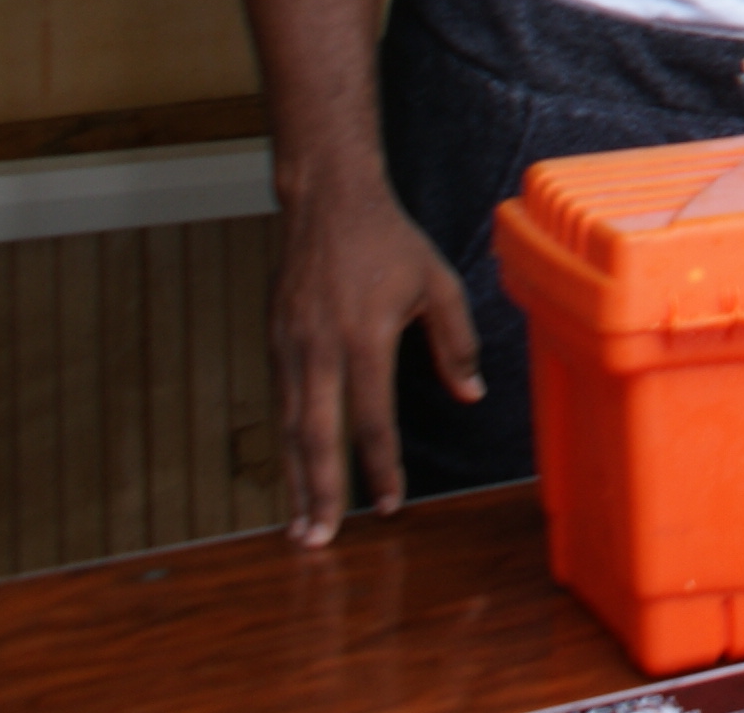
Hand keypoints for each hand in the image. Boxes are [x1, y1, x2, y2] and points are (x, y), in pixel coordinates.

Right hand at [270, 174, 478, 544]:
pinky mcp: (273, 342)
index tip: (389, 505)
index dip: (380, 466)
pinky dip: (284, 444)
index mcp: (364, 336)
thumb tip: (470, 394)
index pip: (371, 417)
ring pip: (290, 426)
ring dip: (294, 479)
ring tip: (298, 526)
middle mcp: (318, 347)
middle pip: (318, 435)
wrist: (326, 201)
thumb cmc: (388, 241)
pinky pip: (280, 404)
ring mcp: (289, 346)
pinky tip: (291, 471)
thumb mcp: (437, 282)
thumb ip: (455, 340)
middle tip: (320, 541)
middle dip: (319, 492)